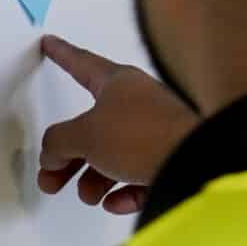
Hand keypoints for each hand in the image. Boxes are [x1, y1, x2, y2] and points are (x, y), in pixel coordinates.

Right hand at [37, 35, 195, 217]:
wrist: (197, 163)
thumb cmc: (140, 136)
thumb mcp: (85, 135)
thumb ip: (58, 142)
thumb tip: (53, 153)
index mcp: (119, 83)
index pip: (82, 64)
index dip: (62, 55)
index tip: (50, 43)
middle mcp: (139, 103)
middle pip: (93, 127)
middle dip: (69, 156)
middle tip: (49, 177)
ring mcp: (157, 132)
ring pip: (115, 156)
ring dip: (94, 178)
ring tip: (88, 195)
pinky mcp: (172, 161)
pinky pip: (138, 176)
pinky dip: (123, 190)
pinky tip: (114, 202)